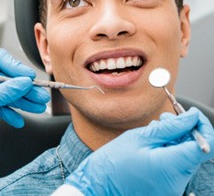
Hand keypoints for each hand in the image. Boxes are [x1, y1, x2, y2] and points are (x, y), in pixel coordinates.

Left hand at [0, 48, 49, 127]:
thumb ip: (5, 90)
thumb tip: (25, 82)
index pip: (1, 59)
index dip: (18, 67)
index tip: (30, 76)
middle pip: (9, 80)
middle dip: (27, 90)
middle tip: (42, 96)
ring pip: (7, 95)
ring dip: (23, 103)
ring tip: (38, 108)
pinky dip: (9, 114)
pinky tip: (18, 120)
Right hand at [64, 108, 213, 195]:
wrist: (97, 187)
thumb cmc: (113, 162)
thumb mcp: (141, 137)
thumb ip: (171, 127)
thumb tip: (192, 117)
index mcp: (171, 168)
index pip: (206, 145)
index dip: (202, 125)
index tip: (191, 114)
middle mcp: (177, 182)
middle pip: (195, 149)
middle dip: (184, 129)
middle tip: (165, 119)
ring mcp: (172, 187)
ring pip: (185, 155)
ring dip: (175, 138)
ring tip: (155, 130)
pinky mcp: (167, 188)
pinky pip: (176, 164)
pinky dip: (169, 149)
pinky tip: (154, 142)